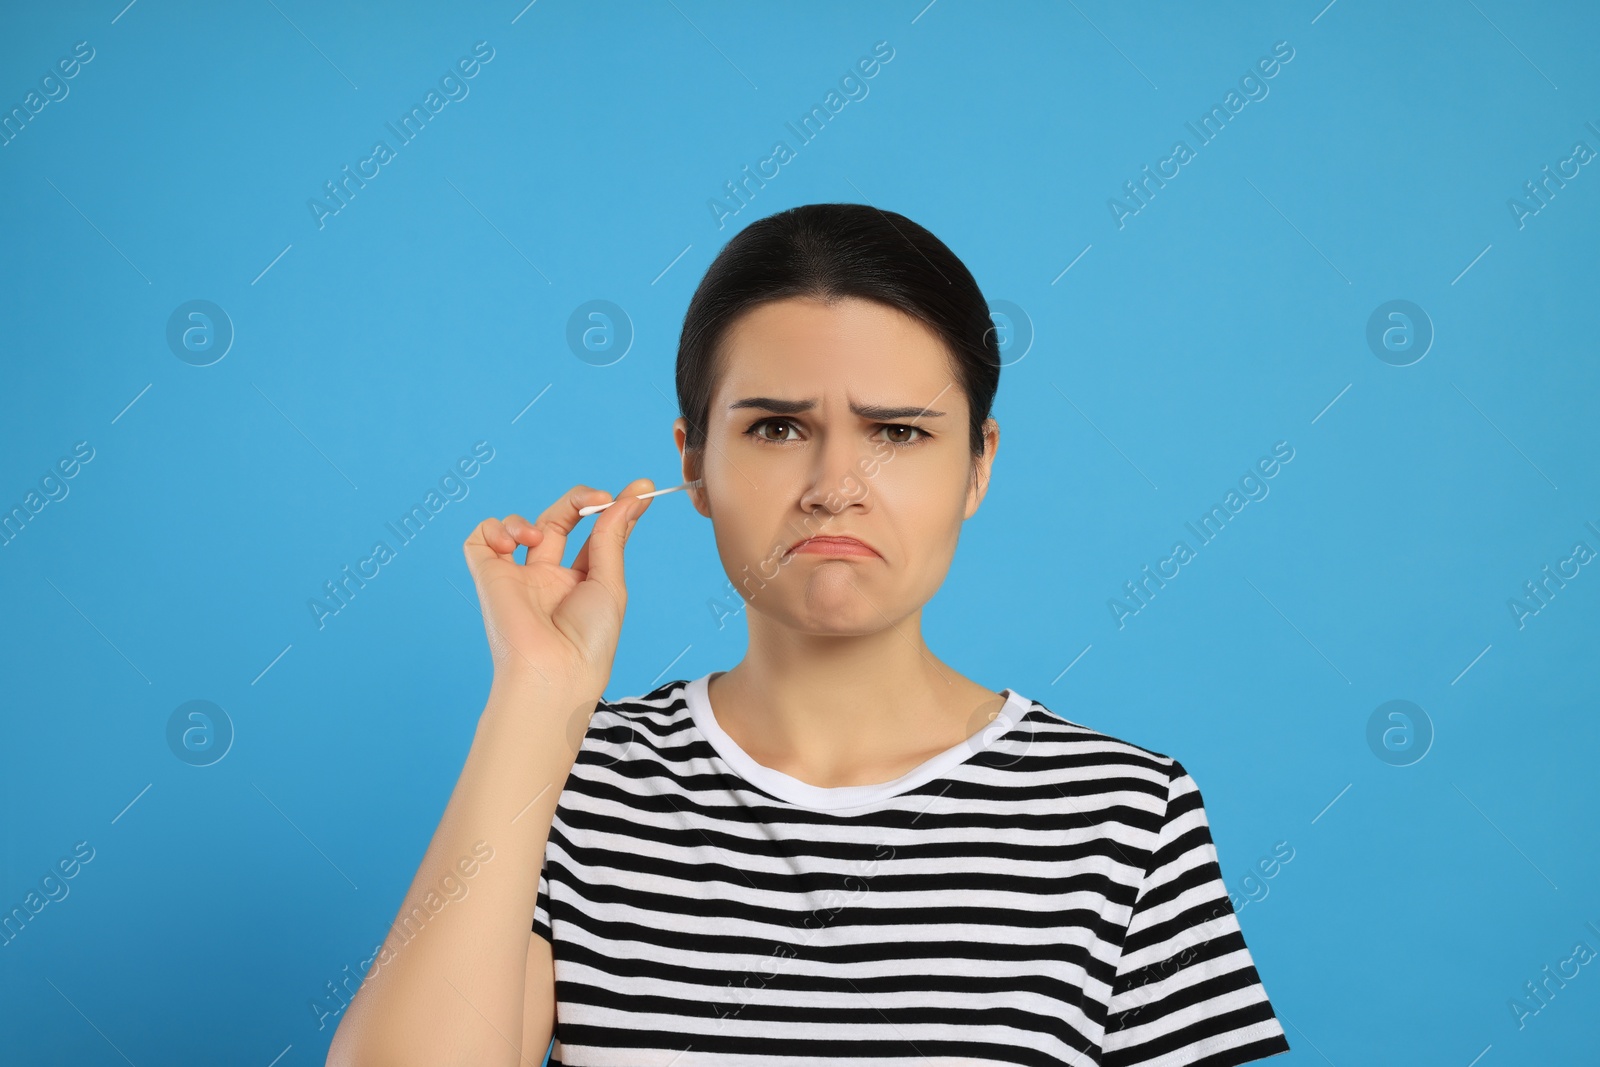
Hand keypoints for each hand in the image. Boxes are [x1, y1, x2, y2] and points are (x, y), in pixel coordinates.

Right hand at [462, 479, 655, 699]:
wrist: (555, 672)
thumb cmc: (589, 640)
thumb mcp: (610, 583)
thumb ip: (612, 538)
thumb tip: (630, 499)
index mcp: (581, 582)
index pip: (596, 534)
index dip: (615, 509)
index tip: (640, 490)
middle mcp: (548, 578)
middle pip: (559, 520)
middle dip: (580, 501)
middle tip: (600, 497)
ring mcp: (518, 577)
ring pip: (520, 527)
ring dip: (533, 519)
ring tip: (540, 539)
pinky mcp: (488, 577)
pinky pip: (480, 539)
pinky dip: (495, 529)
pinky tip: (514, 545)